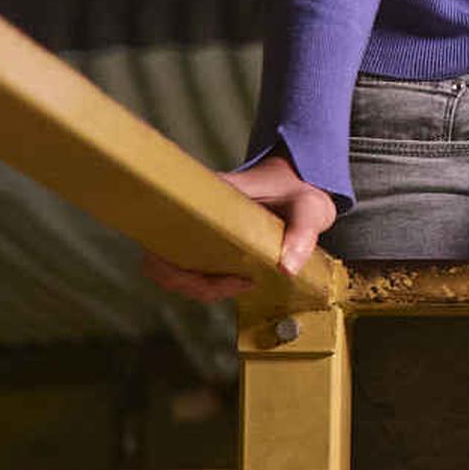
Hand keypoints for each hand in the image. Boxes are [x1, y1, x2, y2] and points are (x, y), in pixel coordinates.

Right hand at [163, 153, 330, 297]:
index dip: (178, 265)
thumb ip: (302, 234)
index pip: (165, 231)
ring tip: (240, 285)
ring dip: (198, 287)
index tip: (225, 273)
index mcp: (209, 197)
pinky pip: (186, 269)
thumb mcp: (309, 208)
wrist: (301, 182)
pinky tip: (235, 283)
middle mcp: (193, 213)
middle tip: (237, 286)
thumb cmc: (300, 192)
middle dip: (190, 284)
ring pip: (169, 269)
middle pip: (160, 259)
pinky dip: (203, 284)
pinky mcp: (203, 242)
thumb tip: (286, 269)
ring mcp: (195, 228)